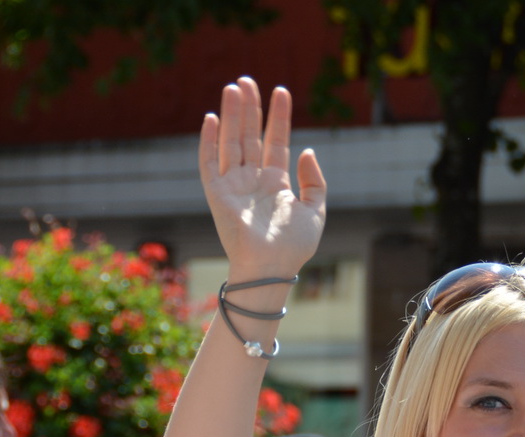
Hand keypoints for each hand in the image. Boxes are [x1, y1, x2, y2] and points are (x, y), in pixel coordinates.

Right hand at [198, 77, 325, 277]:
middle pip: (250, 136)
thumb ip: (315, 182)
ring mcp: (233, 186)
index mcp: (275, 183)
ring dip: (232, 115)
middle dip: (250, 108)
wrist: (272, 268)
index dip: (279, 117)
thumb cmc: (294, 247)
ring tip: (234, 87)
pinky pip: (209, 163)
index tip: (282, 91)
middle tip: (248, 80)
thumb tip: (308, 151)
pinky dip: (209, 141)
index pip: (276, 142)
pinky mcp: (216, 195)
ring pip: (231, 142)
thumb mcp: (315, 211)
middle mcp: (253, 181)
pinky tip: (213, 118)